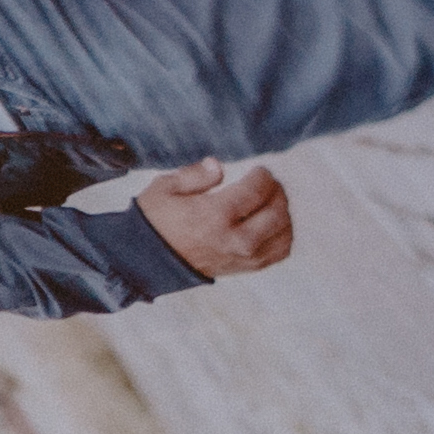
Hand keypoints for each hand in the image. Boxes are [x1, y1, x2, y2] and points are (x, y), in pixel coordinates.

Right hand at [140, 158, 297, 279]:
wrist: (149, 260)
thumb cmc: (157, 220)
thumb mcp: (165, 188)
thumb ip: (194, 174)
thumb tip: (218, 166)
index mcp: (214, 216)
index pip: (257, 191)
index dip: (263, 176)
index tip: (258, 170)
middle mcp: (234, 239)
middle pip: (276, 212)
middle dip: (277, 191)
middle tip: (268, 183)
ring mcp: (242, 257)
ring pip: (283, 233)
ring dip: (283, 212)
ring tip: (270, 200)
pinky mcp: (245, 267)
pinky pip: (279, 252)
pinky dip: (283, 234)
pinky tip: (272, 222)